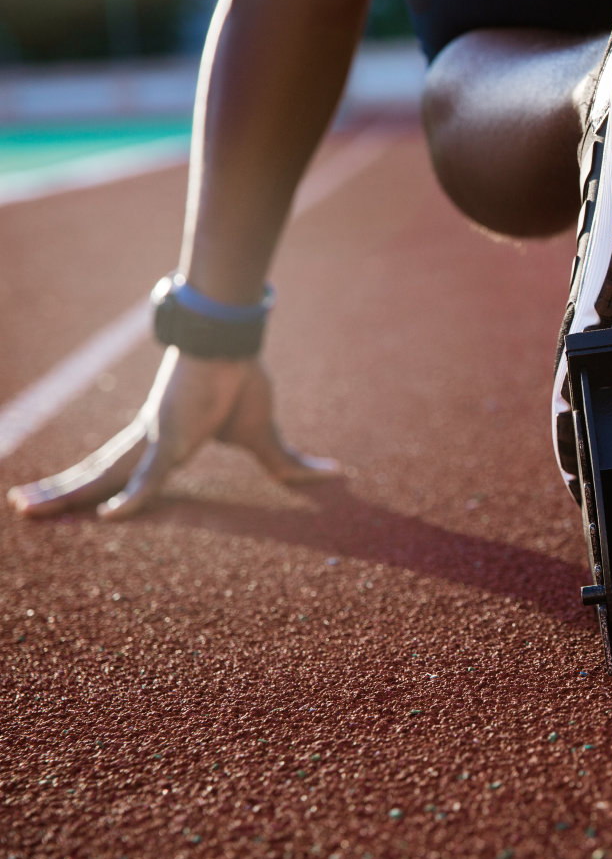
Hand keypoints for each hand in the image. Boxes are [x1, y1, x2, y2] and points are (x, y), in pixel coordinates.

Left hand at [6, 348, 340, 519]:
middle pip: (94, 472)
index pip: (119, 470)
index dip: (90, 485)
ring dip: (64, 494)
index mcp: (163, 440)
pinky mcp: (173, 437)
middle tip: (21, 509)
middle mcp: (147, 440)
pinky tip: (110, 517)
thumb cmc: (243, 379)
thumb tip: (332, 474)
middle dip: (58, 493)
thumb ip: (287, 463)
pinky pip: (152, 476)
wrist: (237, 341)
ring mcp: (155, 439)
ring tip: (23, 510)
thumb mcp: (266, 436)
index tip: (66, 502)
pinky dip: (134, 498)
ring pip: (102, 475)